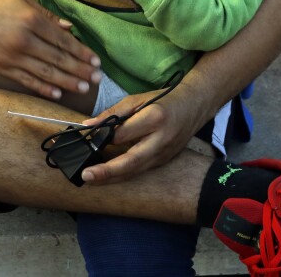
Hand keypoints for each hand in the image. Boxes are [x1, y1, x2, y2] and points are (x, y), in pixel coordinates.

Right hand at [0, 0, 101, 99]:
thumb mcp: (22, 1)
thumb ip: (47, 15)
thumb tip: (69, 29)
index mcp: (31, 20)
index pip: (63, 41)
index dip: (82, 53)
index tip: (96, 62)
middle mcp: (23, 39)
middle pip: (58, 59)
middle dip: (80, 70)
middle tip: (97, 80)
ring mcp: (11, 56)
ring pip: (45, 73)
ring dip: (67, 82)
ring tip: (83, 88)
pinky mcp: (1, 67)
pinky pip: (26, 81)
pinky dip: (43, 88)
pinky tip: (57, 93)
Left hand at [79, 84, 208, 183]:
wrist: (195, 106)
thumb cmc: (165, 100)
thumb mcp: (138, 99)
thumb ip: (113, 113)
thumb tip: (89, 125)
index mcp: (154, 119)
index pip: (123, 134)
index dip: (103, 138)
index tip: (85, 140)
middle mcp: (161, 140)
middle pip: (131, 161)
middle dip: (107, 172)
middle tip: (86, 176)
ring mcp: (164, 154)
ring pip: (135, 171)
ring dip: (112, 178)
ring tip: (91, 180)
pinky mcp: (164, 161)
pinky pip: (140, 170)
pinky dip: (123, 174)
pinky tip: (107, 176)